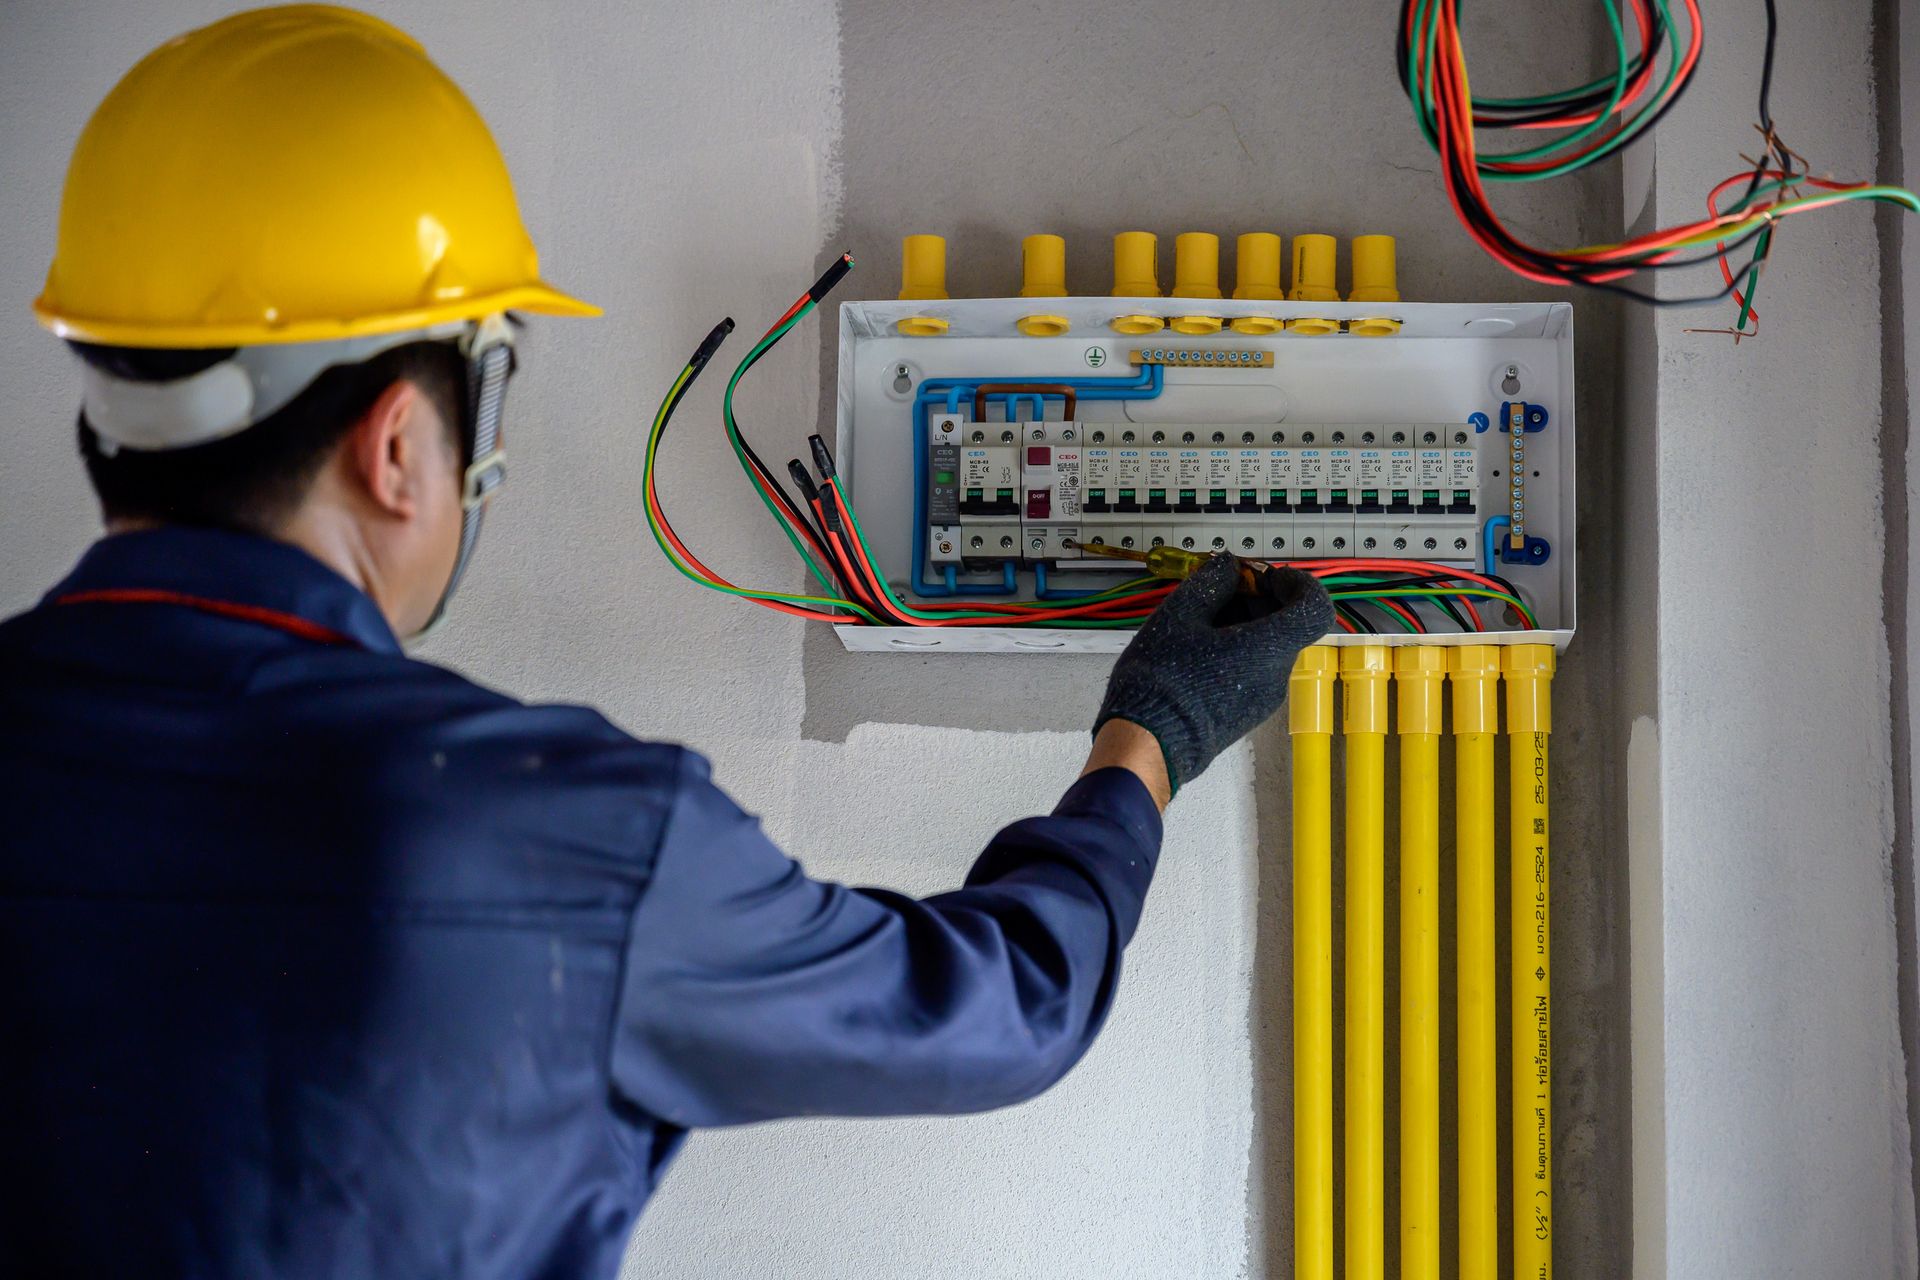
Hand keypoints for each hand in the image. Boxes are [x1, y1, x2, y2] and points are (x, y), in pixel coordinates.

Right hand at [1092, 555, 1333, 794]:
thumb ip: (1211, 582)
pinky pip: (1253, 668)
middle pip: (1286, 624)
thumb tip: (1226, 567)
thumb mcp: (1179, 614)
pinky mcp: (1246, 712)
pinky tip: (1197, 644)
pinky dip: (1235, 647)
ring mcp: (1262, 698)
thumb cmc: (1161, 683)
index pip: (1314, 608)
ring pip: (1267, 646)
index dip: (1297, 583)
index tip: (1266, 575)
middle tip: (1220, 587)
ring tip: (1199, 617)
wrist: (1147, 741)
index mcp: (1267, 649)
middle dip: (1258, 598)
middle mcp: (1274, 676)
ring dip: (1243, 622)